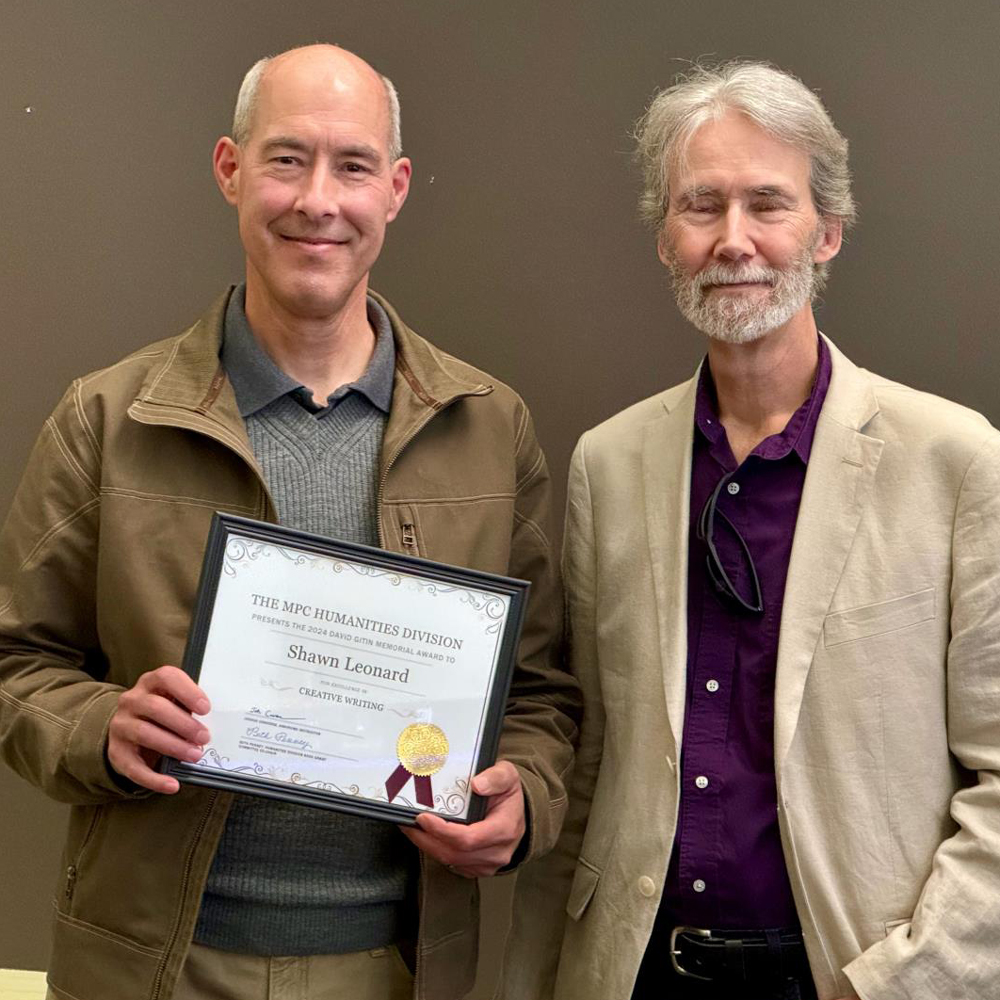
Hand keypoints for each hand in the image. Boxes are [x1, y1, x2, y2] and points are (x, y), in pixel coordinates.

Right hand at [107, 665, 210, 793]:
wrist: (129, 730)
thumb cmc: (162, 713)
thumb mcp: (174, 702)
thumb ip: (189, 707)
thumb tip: (216, 722)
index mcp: (151, 683)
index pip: (166, 677)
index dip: (187, 691)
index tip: (206, 708)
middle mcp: (131, 700)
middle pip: (156, 708)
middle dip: (184, 724)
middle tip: (205, 737)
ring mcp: (121, 725)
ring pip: (145, 733)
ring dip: (173, 746)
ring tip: (194, 755)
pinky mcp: (116, 752)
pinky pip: (134, 767)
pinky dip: (154, 779)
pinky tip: (172, 785)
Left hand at [400, 760, 524, 876]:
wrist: (517, 812)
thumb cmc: (508, 794)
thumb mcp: (507, 775)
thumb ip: (495, 777)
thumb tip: (477, 784)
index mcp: (504, 829)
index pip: (469, 838)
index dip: (443, 831)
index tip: (423, 818)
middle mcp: (497, 851)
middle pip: (454, 853)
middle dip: (426, 839)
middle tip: (408, 822)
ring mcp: (487, 863)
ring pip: (450, 861)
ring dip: (427, 845)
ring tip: (411, 826)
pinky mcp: (477, 867)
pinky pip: (451, 863)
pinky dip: (434, 849)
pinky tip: (424, 835)